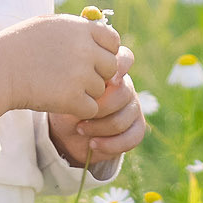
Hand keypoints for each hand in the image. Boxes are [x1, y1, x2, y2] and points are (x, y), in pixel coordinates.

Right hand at [0, 14, 125, 119]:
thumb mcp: (49, 25)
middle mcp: (85, 49)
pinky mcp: (73, 98)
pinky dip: (78, 109)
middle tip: (74, 78)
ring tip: (58, 87)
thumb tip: (102, 32)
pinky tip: (60, 101)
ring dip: (85, 92)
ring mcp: (80, 74)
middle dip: (97, 74)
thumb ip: (77, 29)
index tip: (90, 60)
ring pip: (100, 90)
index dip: (104, 52)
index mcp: (81, 28)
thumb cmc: (18, 46)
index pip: (113, 41)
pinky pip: (91, 108)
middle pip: (111, 67)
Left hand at [49, 47, 145, 166]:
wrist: (66, 132)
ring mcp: (133, 106)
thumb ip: (80, 84)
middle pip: (123, 92)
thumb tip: (92, 86)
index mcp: (110, 70)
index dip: (120, 66)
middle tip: (78, 115)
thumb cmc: (65, 104)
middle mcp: (125, 86)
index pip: (125, 58)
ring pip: (123, 118)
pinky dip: (110, 144)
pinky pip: (133, 137)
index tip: (107, 79)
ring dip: (98, 128)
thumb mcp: (66, 92)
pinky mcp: (136, 128)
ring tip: (80, 129)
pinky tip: (93, 144)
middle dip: (98, 108)